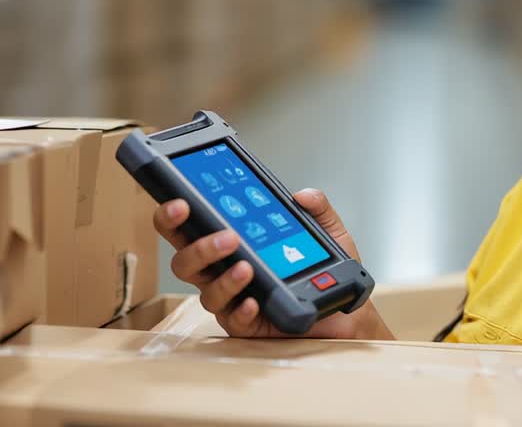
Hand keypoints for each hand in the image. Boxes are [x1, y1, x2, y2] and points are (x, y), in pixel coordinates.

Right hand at [153, 189, 392, 339]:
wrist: (347, 312)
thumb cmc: (324, 271)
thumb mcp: (327, 232)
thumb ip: (317, 208)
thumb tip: (304, 195)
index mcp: (232, 243)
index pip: (190, 228)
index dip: (174, 216)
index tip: (180, 201)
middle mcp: (223, 272)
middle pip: (186, 262)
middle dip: (197, 247)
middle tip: (226, 235)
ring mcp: (233, 300)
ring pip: (207, 292)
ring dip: (224, 278)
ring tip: (247, 266)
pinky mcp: (248, 326)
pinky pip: (235, 321)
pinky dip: (242, 309)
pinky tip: (254, 301)